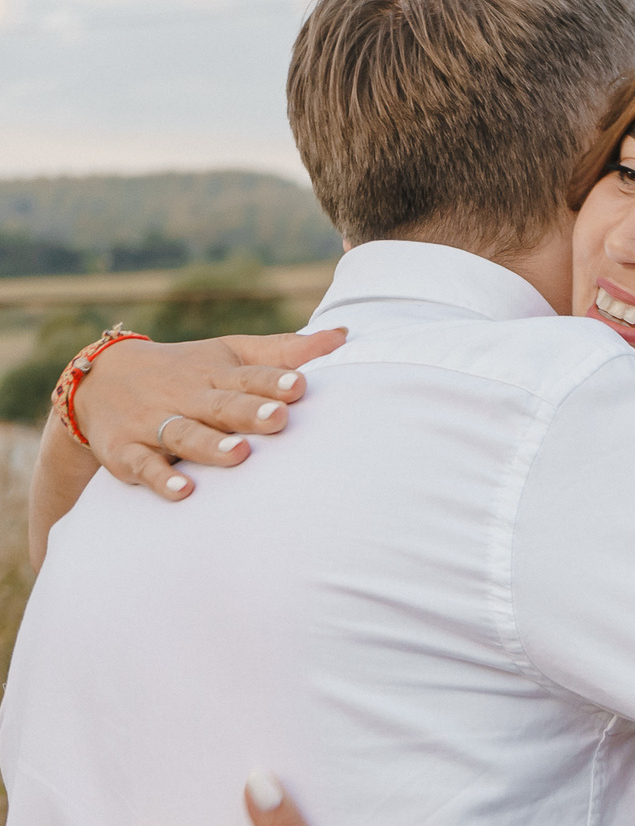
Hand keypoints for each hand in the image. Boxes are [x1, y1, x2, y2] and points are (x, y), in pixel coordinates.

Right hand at [71, 328, 341, 500]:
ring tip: (239, 453)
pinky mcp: (126, 452)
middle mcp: (186, 397)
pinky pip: (144, 466)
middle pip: (220, 405)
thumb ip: (285, 351)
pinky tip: (183, 490)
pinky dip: (160, 478)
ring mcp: (154, 424)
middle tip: (277, 419)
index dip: (273, 381)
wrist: (98, 380)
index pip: (248, 376)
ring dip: (210, 445)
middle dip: (249, 412)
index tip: (300, 386)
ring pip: (184, 434)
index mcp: (216, 374)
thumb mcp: (230, 354)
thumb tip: (345, 335)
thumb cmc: (188, 371)